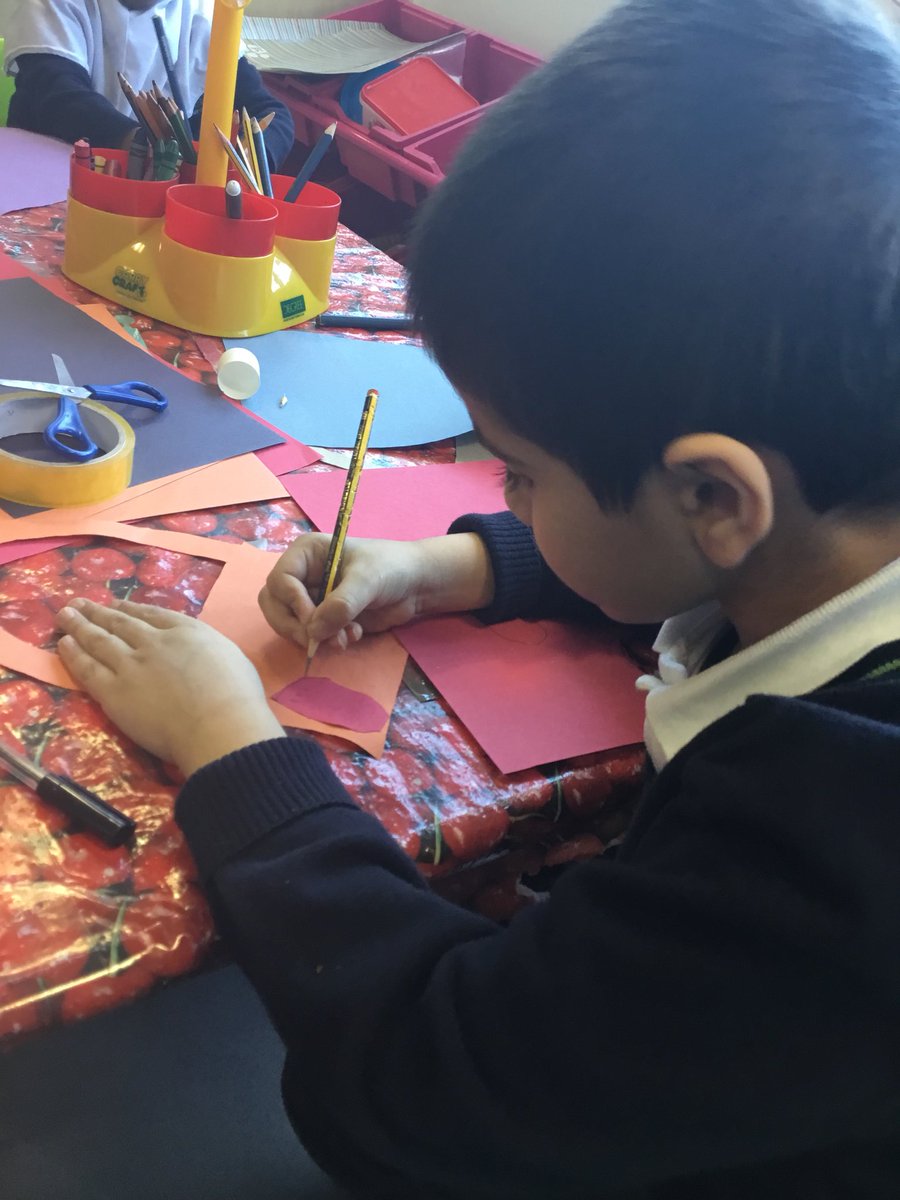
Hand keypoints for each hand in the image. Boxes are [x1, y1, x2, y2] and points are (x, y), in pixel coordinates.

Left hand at [58, 599, 283, 776]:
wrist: (218, 724)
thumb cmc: (237, 697)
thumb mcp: (232, 657)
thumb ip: (207, 650)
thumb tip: (198, 654)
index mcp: (186, 631)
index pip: (152, 615)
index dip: (131, 609)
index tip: (117, 605)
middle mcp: (154, 642)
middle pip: (120, 623)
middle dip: (99, 612)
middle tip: (80, 603)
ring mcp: (131, 665)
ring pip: (99, 640)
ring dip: (80, 625)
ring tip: (65, 615)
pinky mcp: (114, 692)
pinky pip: (88, 669)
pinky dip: (74, 654)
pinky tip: (64, 644)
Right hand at [259, 533, 494, 651]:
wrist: (417, 586)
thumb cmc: (392, 569)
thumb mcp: (368, 580)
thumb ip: (342, 603)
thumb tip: (313, 631)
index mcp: (306, 553)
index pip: (280, 580)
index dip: (292, 603)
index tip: (313, 619)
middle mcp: (302, 575)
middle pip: (274, 605)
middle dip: (295, 626)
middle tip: (317, 640)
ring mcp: (310, 598)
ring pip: (288, 624)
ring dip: (313, 637)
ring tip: (344, 638)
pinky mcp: (322, 619)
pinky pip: (309, 635)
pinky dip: (325, 641)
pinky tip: (352, 636)